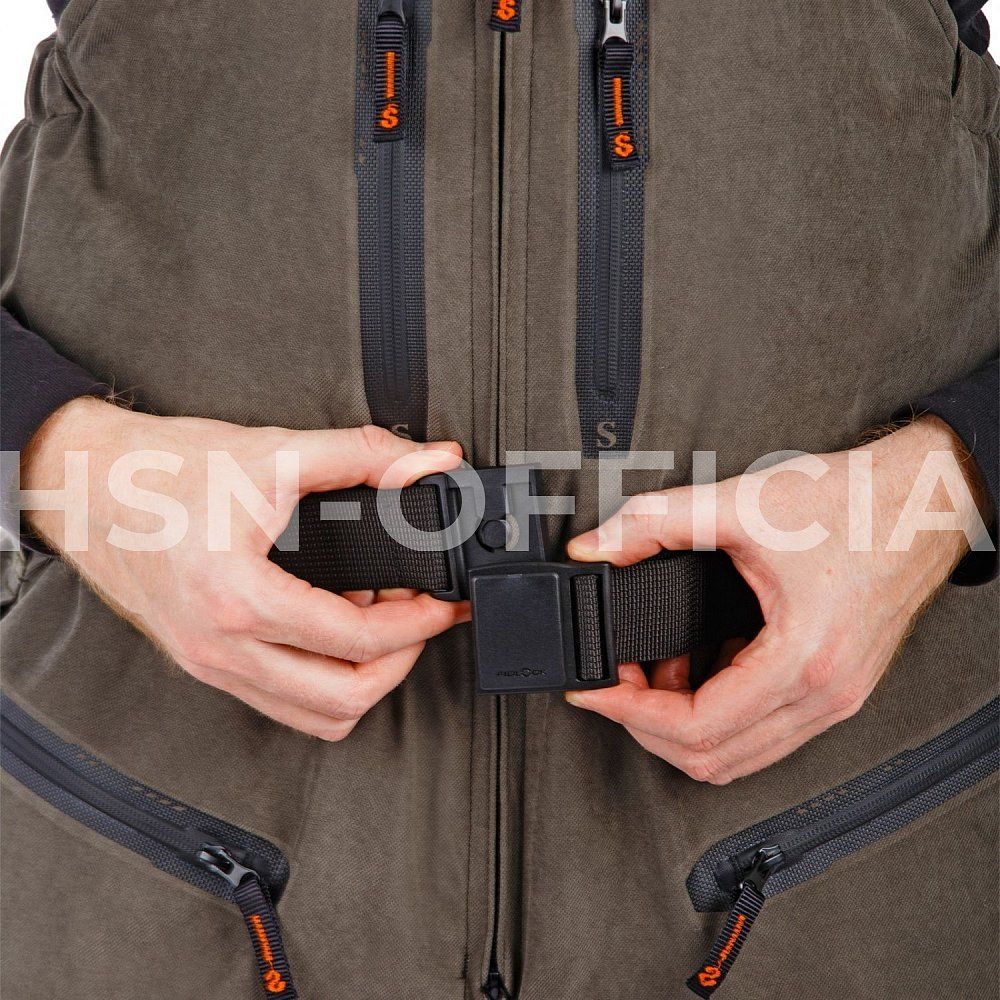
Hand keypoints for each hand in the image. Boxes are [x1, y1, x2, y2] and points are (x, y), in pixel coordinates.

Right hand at [22, 398, 468, 738]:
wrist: (87, 483)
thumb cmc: (163, 470)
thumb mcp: (274, 452)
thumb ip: (365, 455)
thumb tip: (431, 462)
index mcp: (236, 598)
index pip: (355, 642)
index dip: (417, 624)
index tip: (442, 604)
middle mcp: (219, 647)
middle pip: (340, 701)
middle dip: (399, 664)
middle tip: (420, 621)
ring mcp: (208, 663)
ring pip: (311, 716)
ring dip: (361, 682)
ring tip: (382, 628)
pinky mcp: (203, 662)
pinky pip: (279, 701)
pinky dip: (322, 682)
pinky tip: (333, 632)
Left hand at [565, 418, 987, 782]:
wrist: (922, 500)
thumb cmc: (854, 505)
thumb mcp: (743, 504)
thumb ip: (656, 522)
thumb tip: (596, 546)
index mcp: (802, 661)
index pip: (697, 728)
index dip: (629, 713)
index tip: (594, 690)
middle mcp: (825, 695)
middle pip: (713, 757)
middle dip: (645, 724)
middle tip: (613, 680)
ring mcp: (835, 698)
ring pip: (739, 754)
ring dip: (681, 724)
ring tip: (650, 672)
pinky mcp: (835, 687)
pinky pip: (764, 731)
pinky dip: (718, 714)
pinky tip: (696, 665)